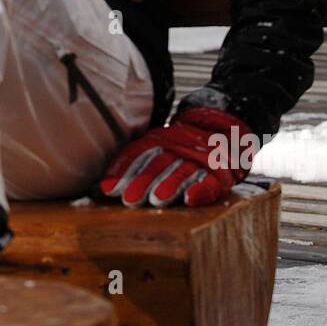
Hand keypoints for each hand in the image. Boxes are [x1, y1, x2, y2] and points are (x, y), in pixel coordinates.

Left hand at [94, 106, 255, 208]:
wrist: (225, 125)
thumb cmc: (183, 145)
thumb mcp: (158, 144)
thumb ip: (133, 161)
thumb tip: (100, 186)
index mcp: (162, 139)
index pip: (139, 153)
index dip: (123, 169)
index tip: (107, 188)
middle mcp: (178, 148)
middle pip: (159, 164)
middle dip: (142, 181)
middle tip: (128, 198)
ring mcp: (199, 160)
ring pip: (182, 172)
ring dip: (169, 186)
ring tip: (157, 200)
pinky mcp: (219, 174)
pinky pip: (210, 182)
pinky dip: (201, 191)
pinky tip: (190, 199)